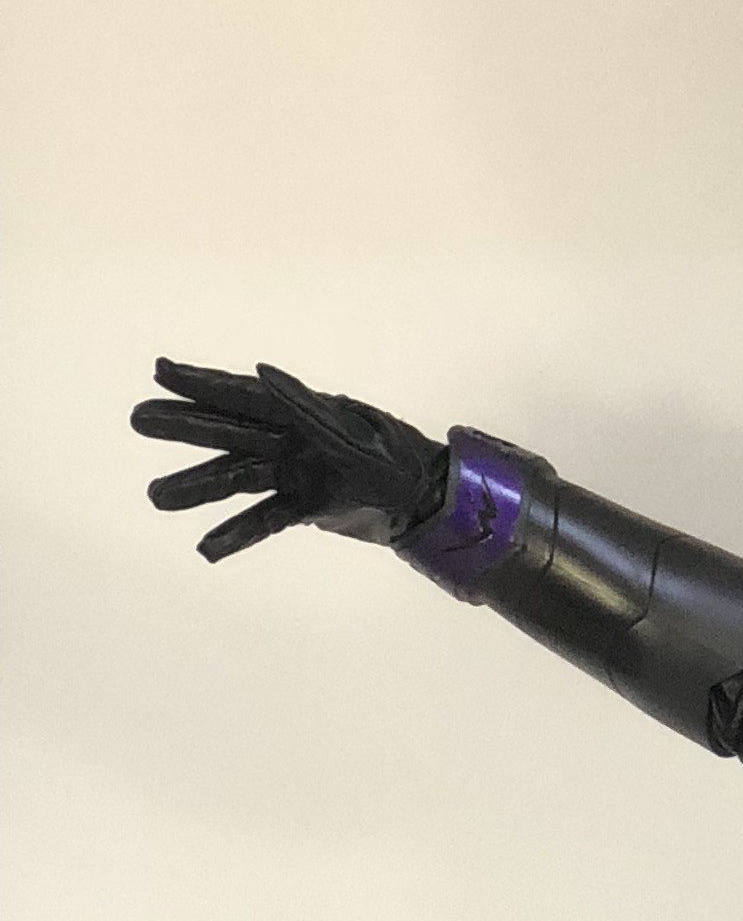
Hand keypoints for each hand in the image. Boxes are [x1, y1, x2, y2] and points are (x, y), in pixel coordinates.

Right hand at [131, 357, 445, 561]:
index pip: (242, 395)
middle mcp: (288, 440)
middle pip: (228, 432)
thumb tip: (262, 372)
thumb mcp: (353, 430)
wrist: (426, 497)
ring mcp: (292, 474)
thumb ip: (305, 407)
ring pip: (236, 478)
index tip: (161, 371)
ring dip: (197, 488)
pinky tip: (206, 550)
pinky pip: (264, 521)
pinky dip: (236, 535)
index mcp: (301, 412)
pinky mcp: (304, 507)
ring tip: (156, 498)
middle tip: (139, 420)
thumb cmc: (394, 454)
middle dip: (185, 427)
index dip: (202, 383)